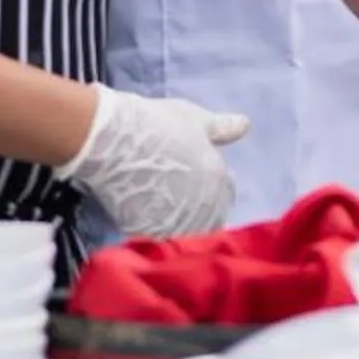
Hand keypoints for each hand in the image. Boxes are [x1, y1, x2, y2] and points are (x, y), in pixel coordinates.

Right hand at [61, 85, 250, 240]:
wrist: (112, 141)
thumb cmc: (157, 125)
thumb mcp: (196, 120)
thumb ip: (223, 129)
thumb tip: (245, 124)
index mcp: (218, 179)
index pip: (226, 195)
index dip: (213, 189)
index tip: (195, 183)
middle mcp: (203, 205)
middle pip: (210, 219)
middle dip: (200, 213)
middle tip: (178, 200)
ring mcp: (176, 221)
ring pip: (187, 233)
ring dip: (181, 226)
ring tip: (162, 211)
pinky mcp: (148, 232)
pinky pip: (160, 239)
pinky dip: (157, 233)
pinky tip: (146, 218)